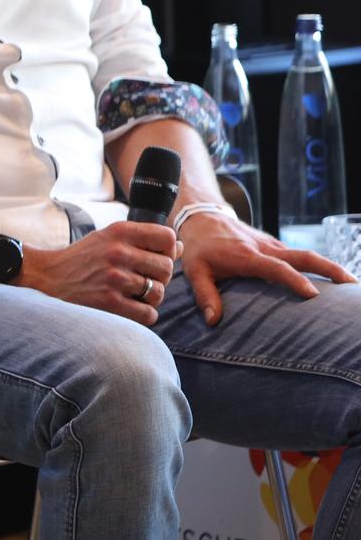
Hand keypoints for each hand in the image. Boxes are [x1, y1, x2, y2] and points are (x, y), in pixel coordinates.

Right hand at [16, 220, 181, 325]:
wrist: (47, 277)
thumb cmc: (81, 258)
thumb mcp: (107, 238)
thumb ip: (141, 240)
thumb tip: (178, 246)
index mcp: (119, 231)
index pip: (167, 237)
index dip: (167, 250)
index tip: (155, 257)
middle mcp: (117, 252)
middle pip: (167, 267)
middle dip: (160, 277)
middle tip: (143, 279)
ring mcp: (114, 278)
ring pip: (159, 292)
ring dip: (151, 297)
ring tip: (136, 294)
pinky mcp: (109, 302)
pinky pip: (148, 313)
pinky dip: (144, 314)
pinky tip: (131, 308)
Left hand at [178, 210, 354, 325]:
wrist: (202, 217)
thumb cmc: (199, 247)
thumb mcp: (194, 270)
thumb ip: (204, 295)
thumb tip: (213, 321)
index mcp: (247, 256)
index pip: (276, 268)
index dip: (294, 280)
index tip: (313, 294)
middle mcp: (265, 248)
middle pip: (304, 256)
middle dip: (329, 269)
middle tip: (351, 285)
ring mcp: (272, 244)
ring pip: (305, 254)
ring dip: (328, 268)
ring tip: (349, 286)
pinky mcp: (274, 245)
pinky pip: (298, 255)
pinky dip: (316, 266)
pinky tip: (328, 279)